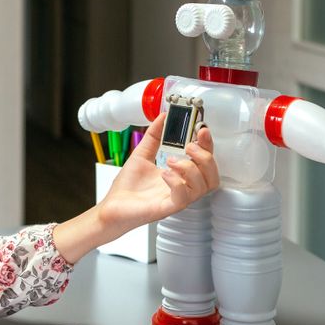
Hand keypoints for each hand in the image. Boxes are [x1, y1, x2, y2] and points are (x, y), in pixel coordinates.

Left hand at [98, 112, 219, 228]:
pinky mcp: (167, 208)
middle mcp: (183, 188)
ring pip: (203, 186)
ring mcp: (177, 199)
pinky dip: (177, 182)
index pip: (204, 160)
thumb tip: (163, 116)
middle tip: (188, 147)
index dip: (207, 144)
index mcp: (181, 175)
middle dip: (205, 156)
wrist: (112, 206)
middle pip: (212, 176)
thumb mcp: (142, 154)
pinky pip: (183, 197)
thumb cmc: (127, 187)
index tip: (201, 130)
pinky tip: (164, 175)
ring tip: (170, 161)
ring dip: (190, 168)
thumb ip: (154, 136)